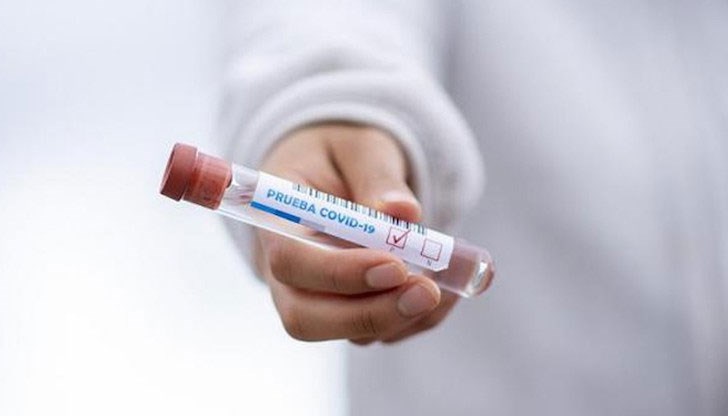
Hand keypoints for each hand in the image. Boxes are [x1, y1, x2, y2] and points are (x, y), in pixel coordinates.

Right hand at [254, 123, 458, 343]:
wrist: (340, 168)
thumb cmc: (340, 154)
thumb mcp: (360, 146)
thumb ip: (377, 175)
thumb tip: (403, 213)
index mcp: (275, 221)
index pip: (290, 261)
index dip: (339, 273)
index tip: (394, 266)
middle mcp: (288, 271)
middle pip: (307, 318)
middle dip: (371, 314)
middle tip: (427, 292)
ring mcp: (317, 299)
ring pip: (351, 333)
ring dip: (404, 316)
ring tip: (448, 279)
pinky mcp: (352, 312)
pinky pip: (385, 332)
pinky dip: (421, 318)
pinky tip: (448, 286)